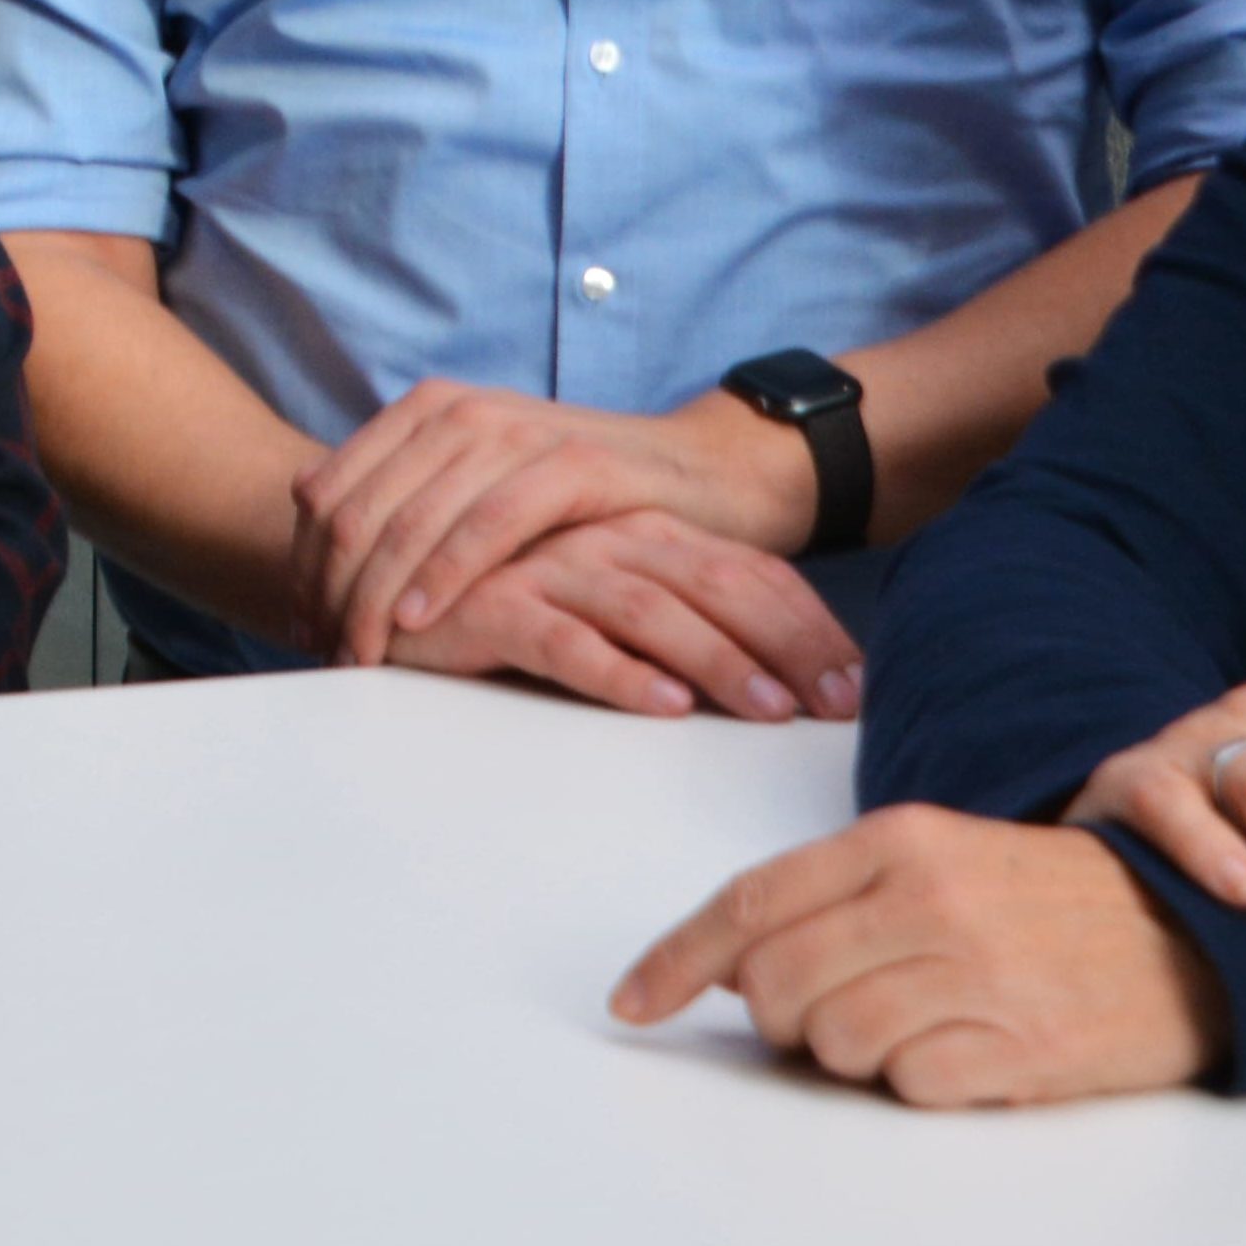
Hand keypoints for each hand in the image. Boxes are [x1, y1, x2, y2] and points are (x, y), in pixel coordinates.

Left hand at [298, 383, 824, 665]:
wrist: (700, 475)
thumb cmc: (579, 501)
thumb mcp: (479, 488)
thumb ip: (409, 499)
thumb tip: (313, 532)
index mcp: (427, 412)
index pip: (327, 492)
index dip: (303, 567)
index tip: (302, 628)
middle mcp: (462, 412)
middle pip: (358, 510)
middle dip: (329, 592)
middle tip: (324, 654)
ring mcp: (517, 433)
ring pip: (412, 519)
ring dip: (372, 596)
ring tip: (360, 655)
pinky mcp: (574, 466)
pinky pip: (488, 524)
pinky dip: (443, 574)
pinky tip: (415, 620)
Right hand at [366, 515, 860, 721]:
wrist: (386, 571)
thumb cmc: (505, 599)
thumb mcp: (604, 602)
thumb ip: (670, 620)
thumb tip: (769, 681)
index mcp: (643, 533)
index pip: (747, 571)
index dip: (809, 626)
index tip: (860, 689)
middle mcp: (605, 538)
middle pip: (717, 584)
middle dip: (788, 647)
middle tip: (838, 707)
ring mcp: (549, 566)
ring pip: (651, 609)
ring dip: (718, 660)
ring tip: (769, 712)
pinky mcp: (492, 603)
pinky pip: (565, 639)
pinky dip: (618, 672)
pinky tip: (664, 707)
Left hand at [613, 807, 1227, 1105]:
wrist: (1196, 933)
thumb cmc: (1049, 900)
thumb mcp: (940, 861)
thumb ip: (834, 897)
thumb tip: (727, 960)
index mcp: (901, 841)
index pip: (751, 902)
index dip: (676, 959)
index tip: (632, 1002)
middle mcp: (931, 900)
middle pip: (778, 984)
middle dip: (779, 1017)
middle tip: (831, 1013)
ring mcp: (976, 975)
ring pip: (835, 1043)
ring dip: (855, 1053)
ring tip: (921, 1024)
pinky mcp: (1018, 1050)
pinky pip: (910, 1087)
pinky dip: (921, 1082)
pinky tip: (969, 1051)